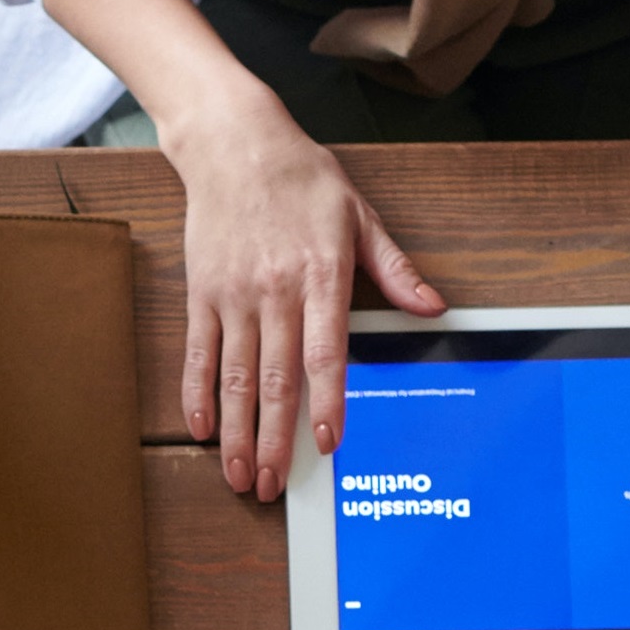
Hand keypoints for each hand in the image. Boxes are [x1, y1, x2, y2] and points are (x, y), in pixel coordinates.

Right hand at [163, 96, 444, 500]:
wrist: (235, 143)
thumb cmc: (301, 178)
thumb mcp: (359, 216)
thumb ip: (393, 270)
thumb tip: (432, 307)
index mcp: (319, 275)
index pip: (323, 354)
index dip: (325, 403)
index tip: (327, 443)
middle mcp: (273, 291)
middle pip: (273, 380)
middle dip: (272, 440)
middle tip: (272, 486)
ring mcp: (232, 295)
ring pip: (233, 378)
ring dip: (234, 432)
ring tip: (238, 475)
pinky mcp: (201, 294)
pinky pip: (198, 354)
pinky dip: (197, 395)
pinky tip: (200, 429)